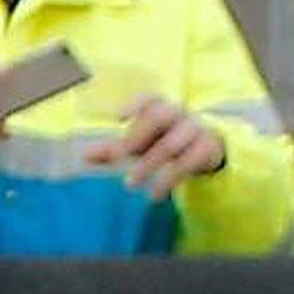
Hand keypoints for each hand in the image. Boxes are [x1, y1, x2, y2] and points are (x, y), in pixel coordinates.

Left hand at [84, 95, 226, 201]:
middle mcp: (179, 114)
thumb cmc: (166, 141)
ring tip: (129, 185)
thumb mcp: (141, 144)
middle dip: (137, 135)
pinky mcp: (208, 149)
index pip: (150, 98)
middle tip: (119, 156)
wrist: (210, 149)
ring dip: (147, 165)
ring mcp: (196, 130)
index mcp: (161, 107)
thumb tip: (84, 156)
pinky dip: (168, 180)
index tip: (118, 117)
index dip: (136, 104)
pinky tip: (154, 195)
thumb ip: (114, 149)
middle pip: (160, 116)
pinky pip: (188, 163)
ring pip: (171, 144)